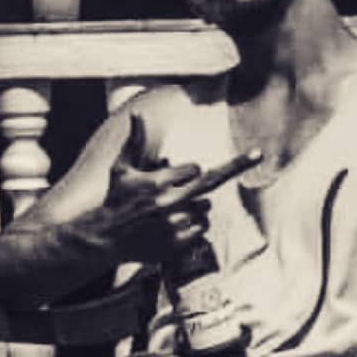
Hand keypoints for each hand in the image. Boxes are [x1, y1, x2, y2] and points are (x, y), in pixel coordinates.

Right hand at [99, 114, 261, 263]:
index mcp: (158, 181)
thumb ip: (134, 141)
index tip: (177, 176)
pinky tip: (174, 228)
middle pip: (209, 185)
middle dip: (227, 171)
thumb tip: (135, 113)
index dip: (188, 172)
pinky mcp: (177, 244)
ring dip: (196, 208)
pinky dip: (194, 227)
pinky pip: (202, 229)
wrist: (104, 239)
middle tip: (251, 157)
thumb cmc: (114, 200)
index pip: (195, 169)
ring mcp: (175, 224)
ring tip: (170, 214)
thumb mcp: (121, 168)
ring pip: (206, 209)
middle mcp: (169, 202)